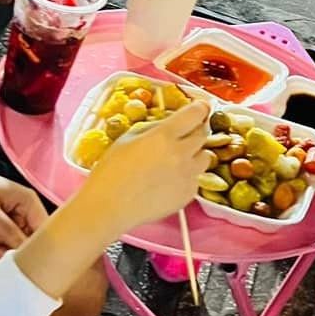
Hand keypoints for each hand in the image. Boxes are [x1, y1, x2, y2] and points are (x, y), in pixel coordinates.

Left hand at [0, 156, 47, 249]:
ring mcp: (11, 210)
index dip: (35, 245)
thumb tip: (27, 251)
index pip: (43, 228)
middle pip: (30, 234)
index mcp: (27, 199)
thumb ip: (10, 234)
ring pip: (17, 236)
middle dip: (15, 244)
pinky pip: (5, 234)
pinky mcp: (0, 216)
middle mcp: (23, 204)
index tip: (24, 258)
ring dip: (3, 242)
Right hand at [75, 99, 210, 228]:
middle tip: (184, 135)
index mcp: (164, 136)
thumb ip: (153, 127)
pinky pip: (196, 178)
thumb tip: (170, 122)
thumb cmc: (111, 172)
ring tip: (175, 160)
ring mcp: (187, 176)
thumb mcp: (127, 138)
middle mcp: (181, 154)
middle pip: (203, 134)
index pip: (196, 113)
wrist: (109, 207)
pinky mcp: (188, 194)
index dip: (200, 108)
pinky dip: (187, 176)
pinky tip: (168, 180)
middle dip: (196, 130)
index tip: (200, 108)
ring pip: (205, 157)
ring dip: (195, 154)